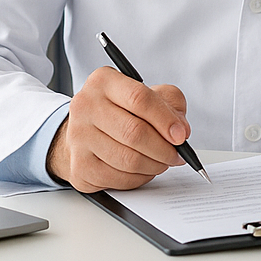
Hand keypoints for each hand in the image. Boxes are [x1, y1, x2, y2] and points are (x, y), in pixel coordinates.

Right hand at [46, 65, 189, 192]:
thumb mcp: (149, 94)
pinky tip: (144, 169)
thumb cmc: (121, 110)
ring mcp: (79, 137)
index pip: (139, 99)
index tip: (181, 135)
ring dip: (154, 165)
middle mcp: (86, 106)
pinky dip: (139, 178)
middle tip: (177, 154)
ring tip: (163, 161)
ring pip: (128, 159)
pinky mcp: (79, 165)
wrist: (85, 131)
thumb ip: (170, 104)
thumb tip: (180, 130)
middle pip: (134, 133)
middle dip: (163, 148)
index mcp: (104, 82)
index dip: (165, 119)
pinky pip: (119, 178)